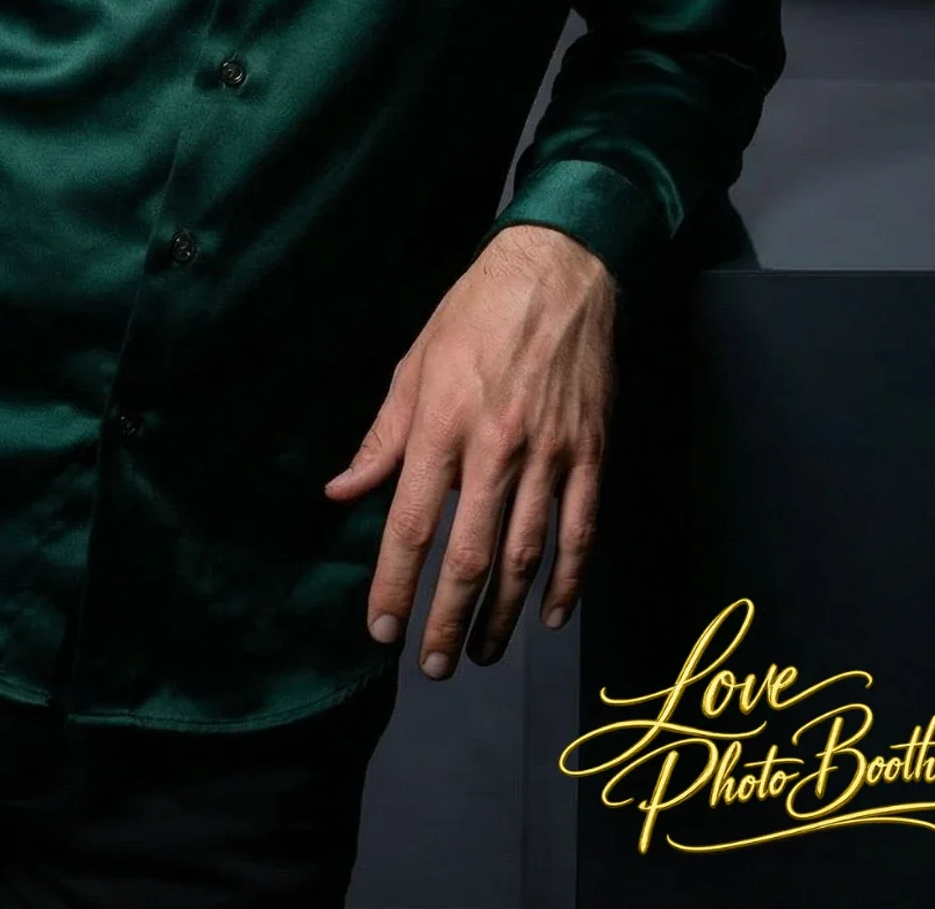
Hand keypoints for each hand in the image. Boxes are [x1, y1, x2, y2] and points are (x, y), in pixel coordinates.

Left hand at [324, 222, 615, 678]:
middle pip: (470, 556)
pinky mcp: (590, 453)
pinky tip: (551, 615)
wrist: (560, 270)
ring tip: (480, 652)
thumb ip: (383, 437)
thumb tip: (344, 491)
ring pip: (527, 556)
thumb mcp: (414, 364)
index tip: (382, 631)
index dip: (395, 585)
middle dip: (447, 618)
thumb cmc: (475, 312)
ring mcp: (551, 455)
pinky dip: (568, 581)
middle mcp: (497, 448)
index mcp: (443, 424)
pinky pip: (581, 531)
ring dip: (503, 614)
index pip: (412, 524)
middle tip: (432, 666)